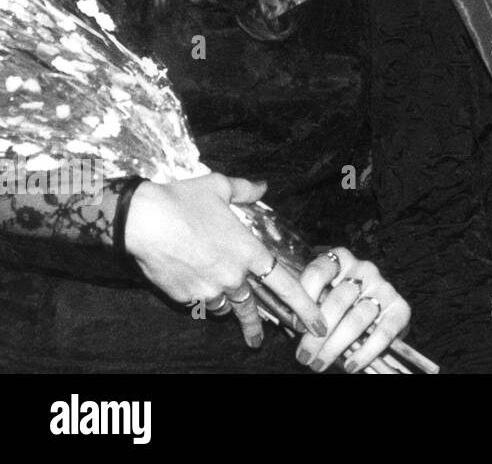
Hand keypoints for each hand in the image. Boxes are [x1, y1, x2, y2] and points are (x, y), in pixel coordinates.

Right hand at [125, 174, 328, 347]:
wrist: (142, 220)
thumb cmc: (184, 200)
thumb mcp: (220, 186)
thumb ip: (246, 190)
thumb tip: (262, 185)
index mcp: (249, 251)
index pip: (285, 286)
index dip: (304, 306)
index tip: (316, 324)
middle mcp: (233, 275)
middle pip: (252, 306)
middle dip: (257, 325)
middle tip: (260, 340)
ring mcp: (208, 289)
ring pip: (225, 305)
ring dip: (228, 306)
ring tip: (228, 313)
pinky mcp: (185, 296)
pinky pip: (201, 303)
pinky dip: (204, 298)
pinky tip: (198, 288)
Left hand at [294, 247, 410, 373]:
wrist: (376, 314)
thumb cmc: (339, 307)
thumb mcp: (322, 298)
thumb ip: (310, 307)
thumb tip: (295, 327)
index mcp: (341, 260)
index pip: (319, 271)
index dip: (305, 299)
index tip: (296, 326)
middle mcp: (364, 270)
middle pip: (339, 299)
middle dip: (317, 333)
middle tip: (305, 356)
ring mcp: (384, 288)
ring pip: (358, 318)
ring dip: (335, 346)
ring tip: (319, 364)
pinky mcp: (401, 309)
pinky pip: (384, 332)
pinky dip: (365, 352)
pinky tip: (350, 365)